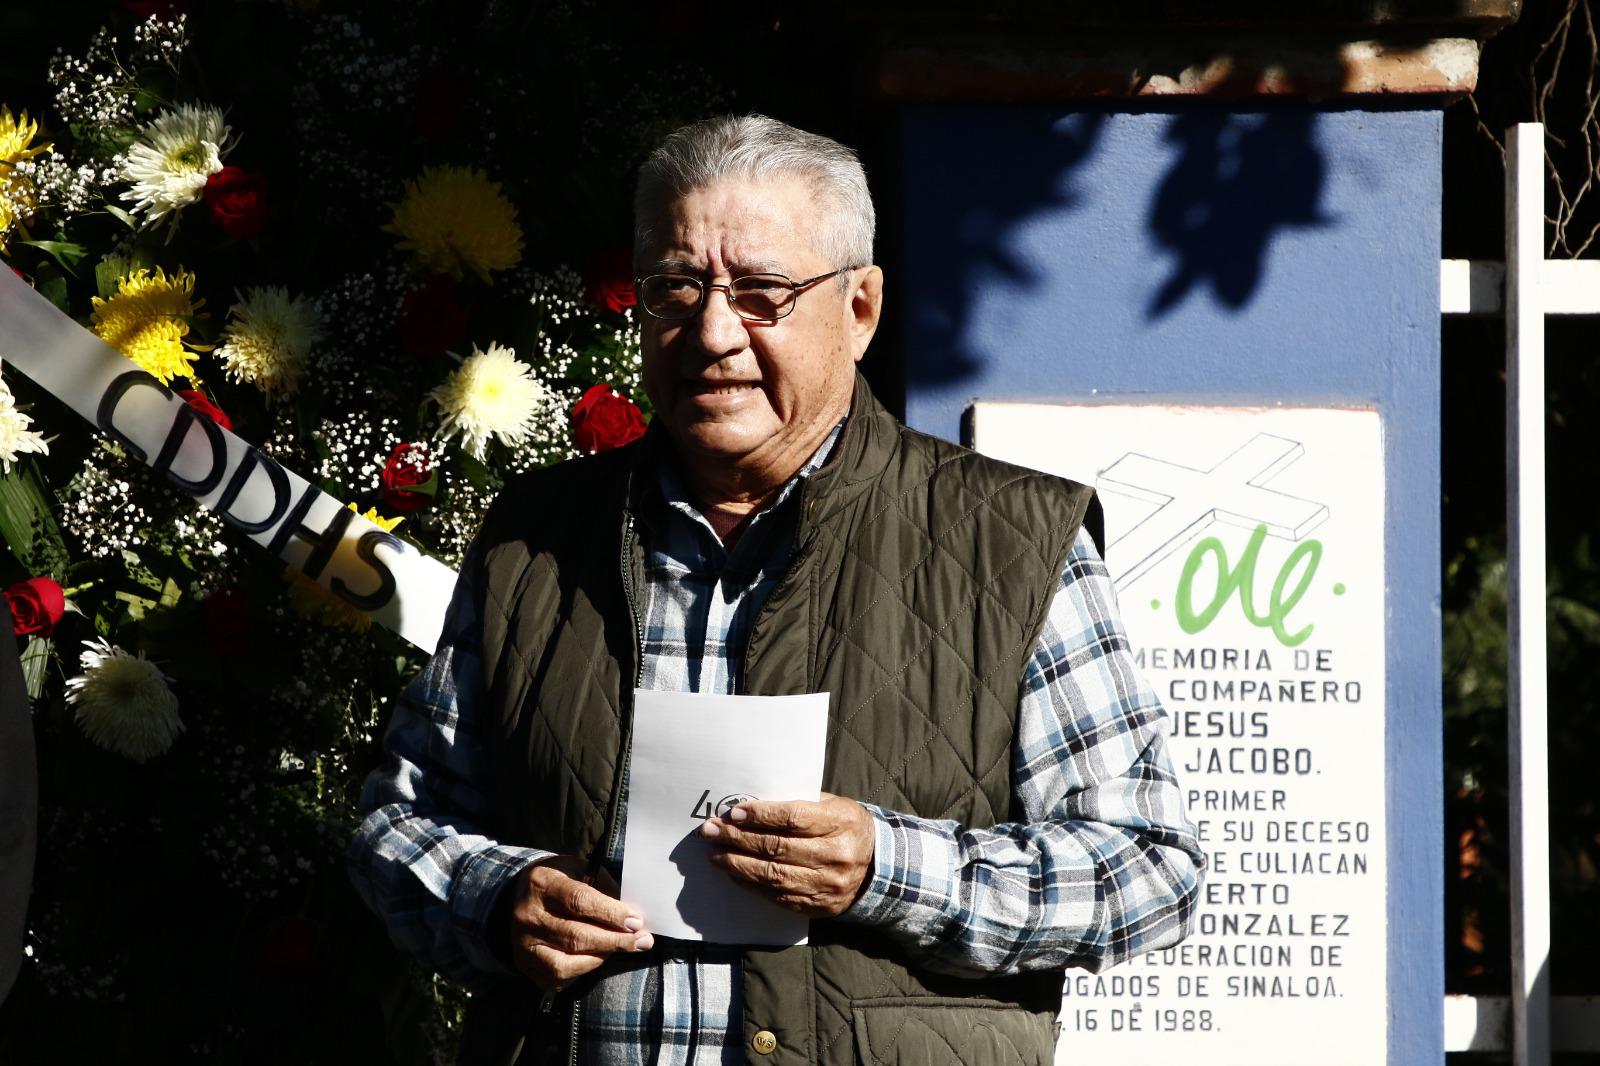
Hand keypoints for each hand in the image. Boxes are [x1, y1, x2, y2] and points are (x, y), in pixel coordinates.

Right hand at [506, 855, 652, 992]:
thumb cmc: (561, 882)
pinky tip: (597, 957)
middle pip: (576, 935)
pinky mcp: (526, 965)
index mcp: (542, 883)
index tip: (636, 921)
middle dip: (615, 941)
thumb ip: (604, 888)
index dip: (610, 913)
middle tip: (643, 941)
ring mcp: (524, 944)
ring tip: (622, 947)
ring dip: (602, 956)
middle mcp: (528, 915)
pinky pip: (560, 977)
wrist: (520, 899)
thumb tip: (632, 914)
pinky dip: (584, 969)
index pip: (579, 901)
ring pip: (567, 962)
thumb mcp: (580, 870)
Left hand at [700, 793, 874, 917]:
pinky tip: (735, 874)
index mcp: (841, 822)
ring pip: (774, 876)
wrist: (878, 867)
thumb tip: (751, 807)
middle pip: (778, 848)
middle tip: (712, 831)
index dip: (760, 816)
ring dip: (738, 864)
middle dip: (738, 839)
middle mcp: (835, 855)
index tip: (734, 812)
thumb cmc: (846, 827)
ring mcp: (827, 884)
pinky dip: (752, 885)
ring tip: (715, 854)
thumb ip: (799, 803)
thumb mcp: (833, 805)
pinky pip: (778, 896)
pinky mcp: (818, 906)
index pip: (793, 818)